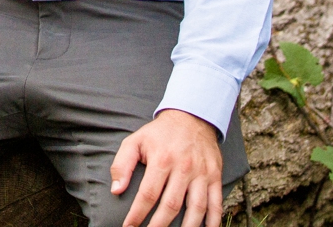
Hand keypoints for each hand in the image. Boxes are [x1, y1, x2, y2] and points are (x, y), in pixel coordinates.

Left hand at [110, 109, 223, 226]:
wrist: (191, 117)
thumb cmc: (159, 133)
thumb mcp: (135, 141)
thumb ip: (122, 164)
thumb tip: (116, 190)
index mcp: (162, 159)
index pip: (148, 194)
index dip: (137, 214)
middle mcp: (183, 168)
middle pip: (171, 206)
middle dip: (158, 226)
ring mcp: (202, 173)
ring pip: (196, 208)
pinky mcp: (215, 176)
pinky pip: (216, 203)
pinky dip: (213, 221)